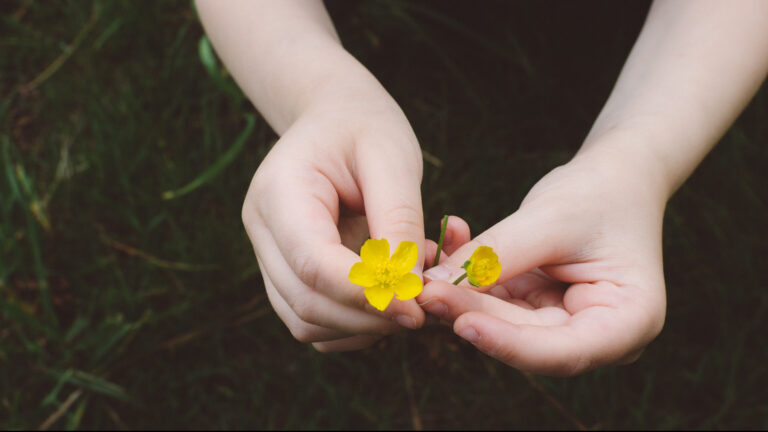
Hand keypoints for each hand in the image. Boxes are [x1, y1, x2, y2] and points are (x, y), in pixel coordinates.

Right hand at [242, 85, 426, 351]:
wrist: (335, 117)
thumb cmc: (365, 128)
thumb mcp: (392, 159)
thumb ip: (398, 221)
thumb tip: (408, 288)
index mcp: (280, 191)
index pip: (312, 263)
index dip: (364, 293)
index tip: (416, 305)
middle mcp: (262, 229)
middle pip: (305, 302)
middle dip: (368, 317)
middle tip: (425, 308)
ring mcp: (268, 255)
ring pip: (306, 321)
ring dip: (363, 326)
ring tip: (411, 295)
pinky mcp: (286, 273)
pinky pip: (314, 321)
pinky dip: (354, 324)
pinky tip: (389, 297)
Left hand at [421, 149, 666, 375]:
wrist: (612, 176)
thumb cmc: (597, 193)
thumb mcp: (550, 219)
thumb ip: (496, 255)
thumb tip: (432, 286)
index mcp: (629, 321)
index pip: (564, 352)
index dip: (510, 344)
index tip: (463, 323)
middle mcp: (598, 335)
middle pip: (525, 338)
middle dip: (471, 313)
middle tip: (423, 290)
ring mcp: (564, 323)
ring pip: (501, 323)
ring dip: (460, 296)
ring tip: (423, 272)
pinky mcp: (535, 308)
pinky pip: (495, 301)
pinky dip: (468, 279)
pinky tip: (441, 250)